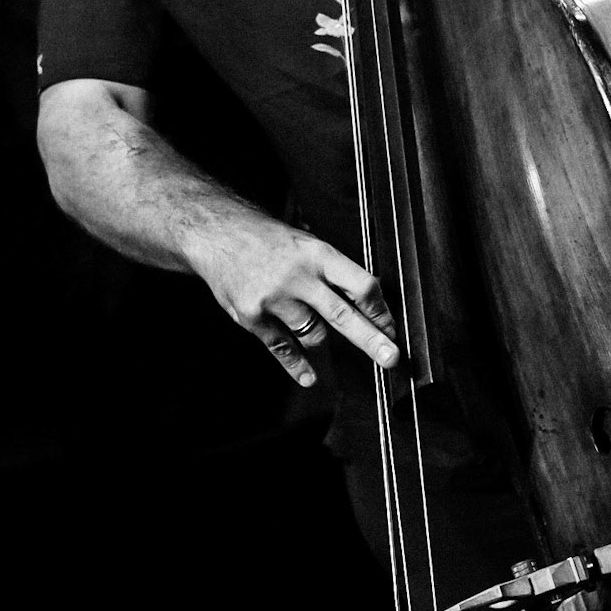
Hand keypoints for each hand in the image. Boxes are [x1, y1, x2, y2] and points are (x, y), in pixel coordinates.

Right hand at [193, 218, 400, 387]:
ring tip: (311, 325)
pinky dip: (297, 365)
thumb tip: (367, 307)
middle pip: (343, 315)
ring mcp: (274, 300)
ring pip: (314, 335)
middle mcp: (298, 277)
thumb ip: (332, 273)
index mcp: (318, 254)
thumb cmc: (269, 239)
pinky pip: (283, 349)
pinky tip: (309, 377)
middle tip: (392, 358)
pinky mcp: (253, 318)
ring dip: (320, 339)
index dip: (379, 310)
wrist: (217, 234)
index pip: (360, 285)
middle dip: (371, 339)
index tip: (391, 327)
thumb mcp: (306, 244)